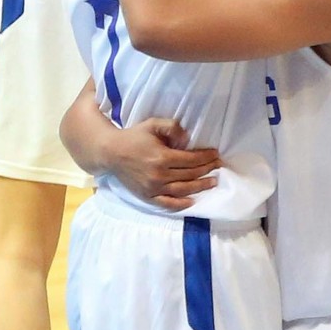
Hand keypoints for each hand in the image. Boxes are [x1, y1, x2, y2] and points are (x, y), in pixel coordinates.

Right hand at [103, 116, 221, 208]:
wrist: (111, 153)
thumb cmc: (134, 137)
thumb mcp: (153, 124)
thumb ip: (172, 128)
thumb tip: (187, 139)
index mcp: (162, 157)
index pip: (191, 160)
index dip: (206, 158)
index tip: (216, 155)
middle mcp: (159, 175)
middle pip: (190, 174)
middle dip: (207, 170)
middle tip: (218, 167)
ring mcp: (153, 188)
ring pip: (182, 190)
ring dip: (200, 187)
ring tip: (213, 182)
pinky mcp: (147, 196)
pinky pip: (166, 204)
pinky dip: (180, 204)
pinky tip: (192, 201)